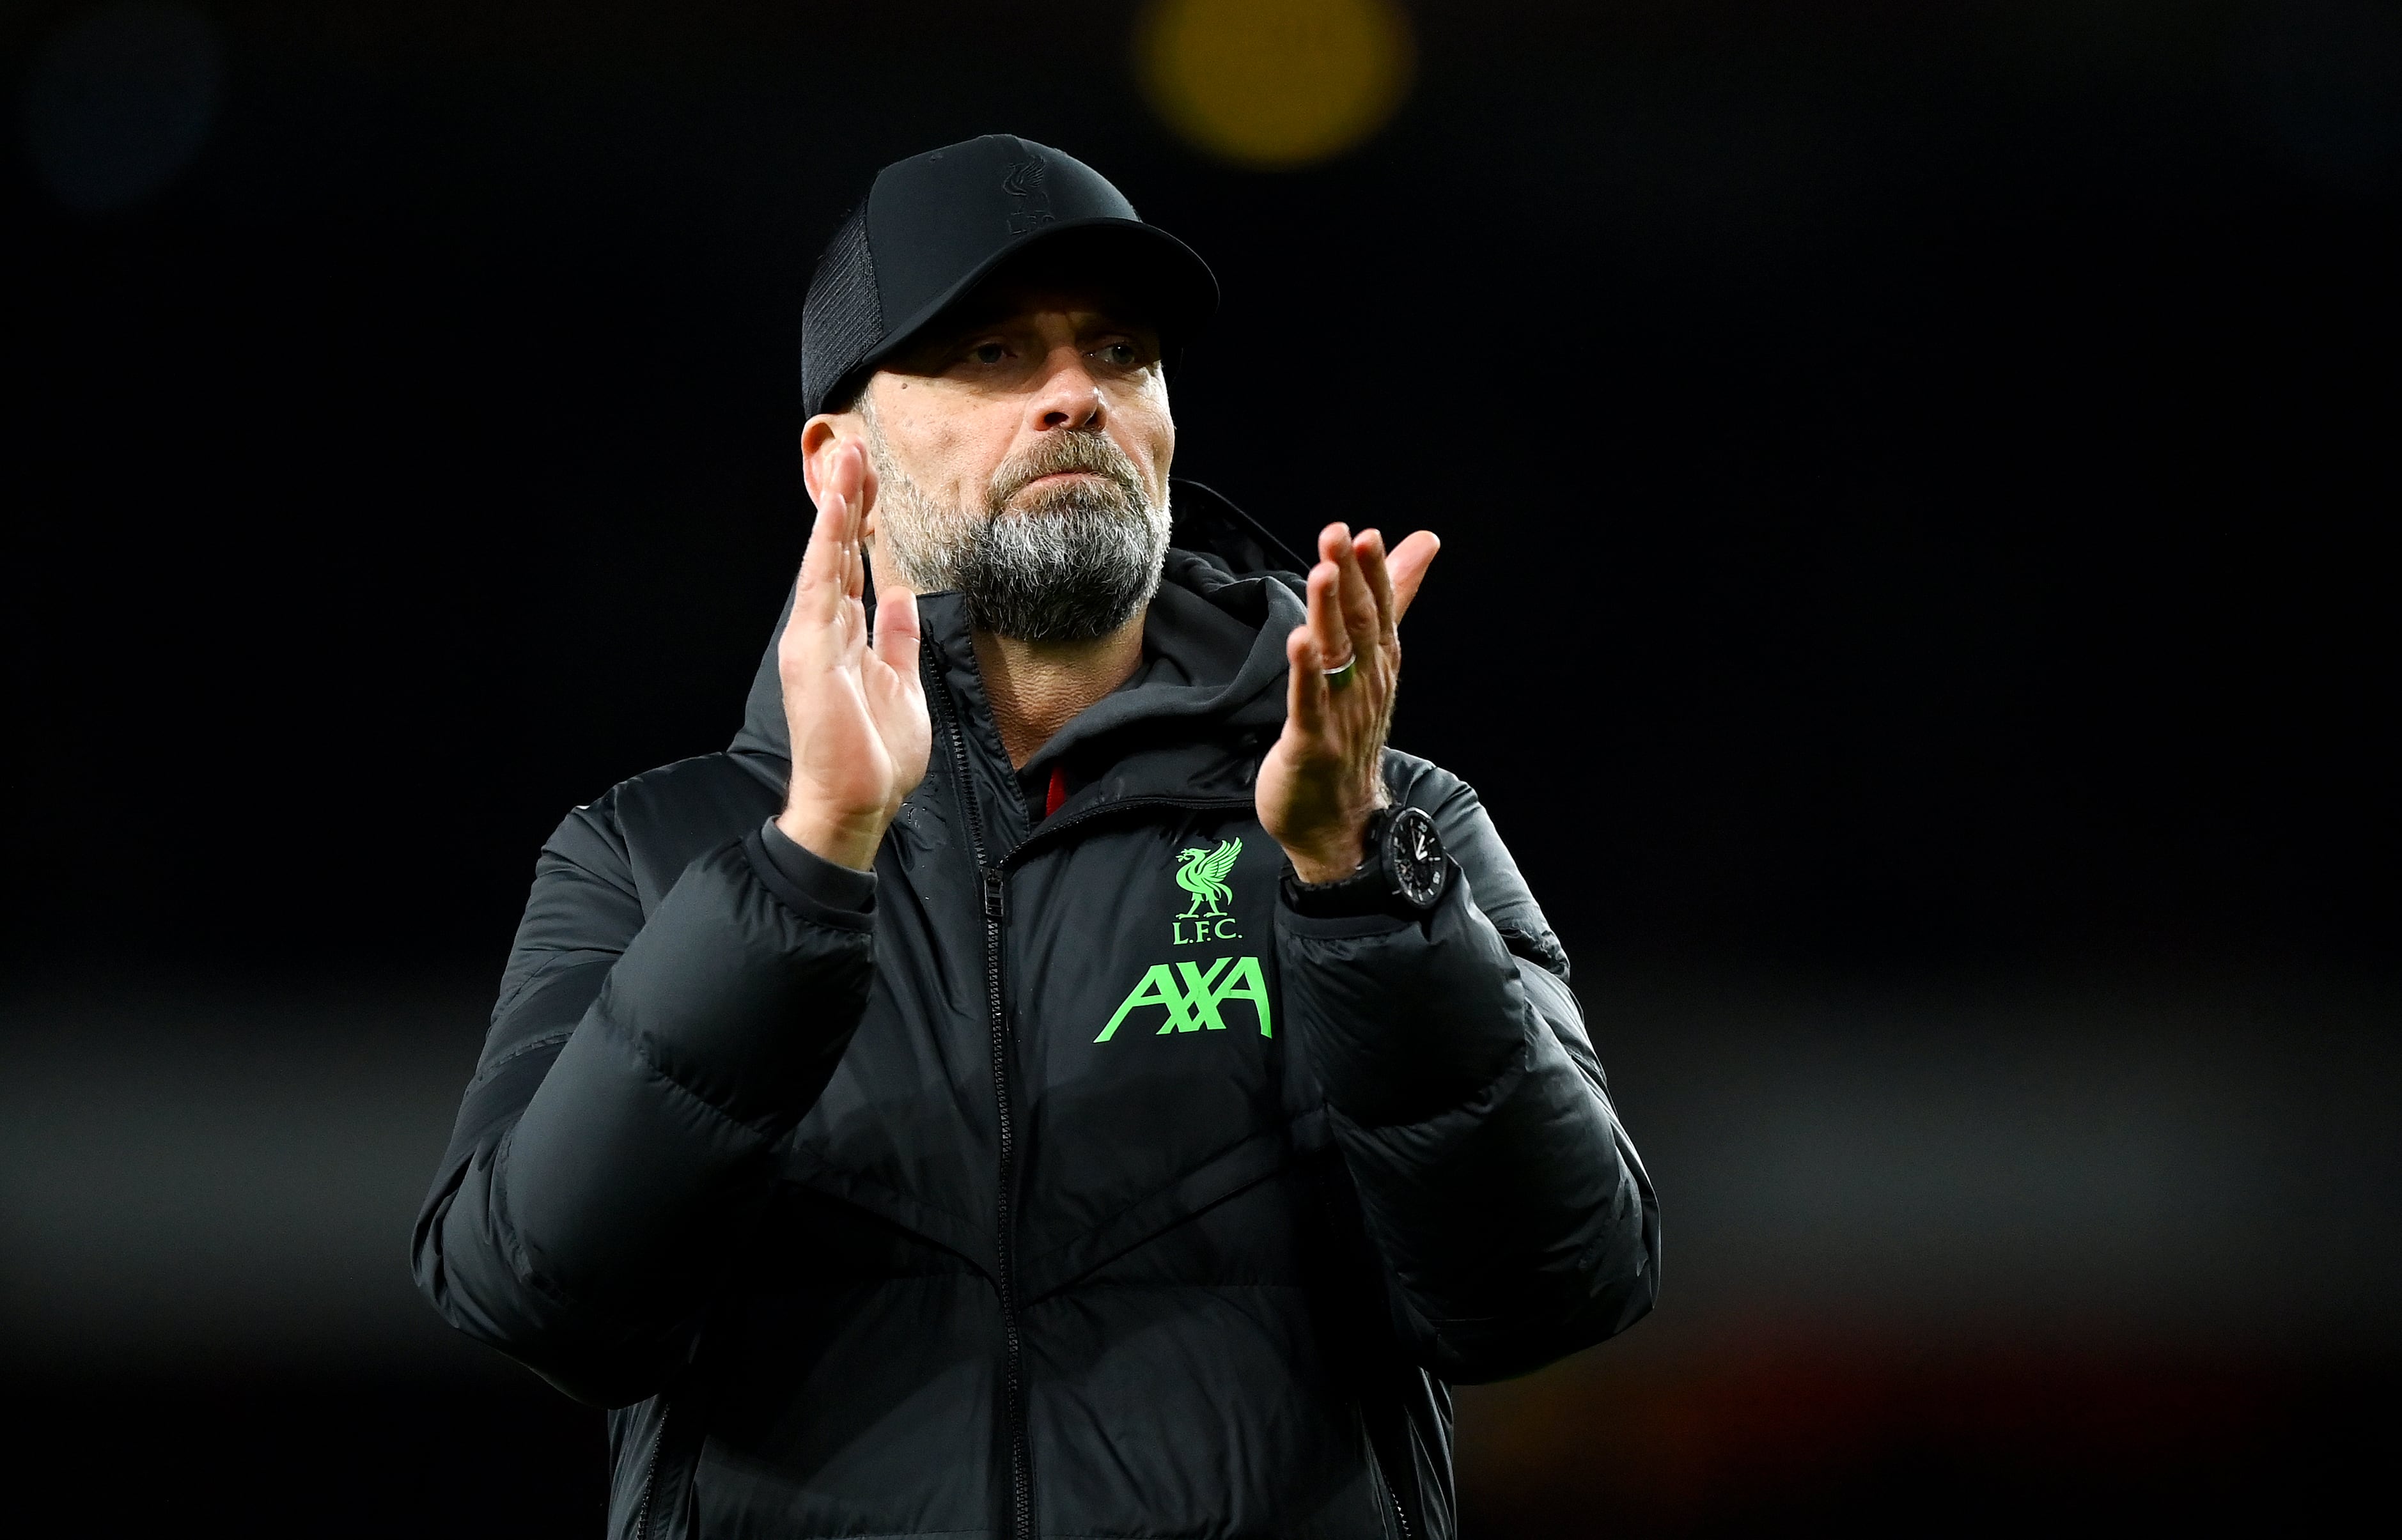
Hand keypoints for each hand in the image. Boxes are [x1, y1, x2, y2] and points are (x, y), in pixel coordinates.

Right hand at [775, 441, 930, 871]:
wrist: (859, 802)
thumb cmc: (877, 754)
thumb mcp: (902, 684)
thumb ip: (898, 639)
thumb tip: (901, 596)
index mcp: (848, 637)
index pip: (853, 567)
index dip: (862, 524)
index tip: (873, 482)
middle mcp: (825, 630)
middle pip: (836, 552)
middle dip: (848, 500)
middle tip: (856, 449)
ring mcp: (814, 638)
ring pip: (826, 558)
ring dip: (836, 507)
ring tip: (846, 458)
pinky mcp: (809, 652)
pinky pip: (820, 587)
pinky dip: (826, 545)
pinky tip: (835, 509)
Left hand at [1257, 523, 1439, 882]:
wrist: (1340, 821)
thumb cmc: (1350, 736)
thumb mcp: (1373, 662)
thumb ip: (1394, 601)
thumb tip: (1422, 542)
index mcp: (1380, 667)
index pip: (1382, 611)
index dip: (1374, 573)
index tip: (1365, 535)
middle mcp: (1366, 687)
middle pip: (1361, 625)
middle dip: (1350, 579)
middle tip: (1339, 535)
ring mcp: (1341, 716)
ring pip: (1337, 657)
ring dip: (1330, 613)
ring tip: (1323, 572)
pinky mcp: (1312, 745)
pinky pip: (1310, 703)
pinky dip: (1306, 672)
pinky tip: (1298, 641)